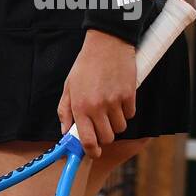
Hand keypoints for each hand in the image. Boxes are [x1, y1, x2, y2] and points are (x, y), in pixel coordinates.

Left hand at [56, 31, 136, 158]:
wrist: (107, 43)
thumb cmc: (86, 64)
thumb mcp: (69, 86)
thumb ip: (65, 110)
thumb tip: (65, 131)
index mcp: (80, 106)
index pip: (87, 140)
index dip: (91, 151)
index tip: (94, 152)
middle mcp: (97, 107)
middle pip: (107, 138)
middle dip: (104, 135)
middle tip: (100, 124)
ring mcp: (115, 102)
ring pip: (120, 128)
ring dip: (115, 122)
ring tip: (109, 106)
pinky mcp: (129, 96)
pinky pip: (130, 115)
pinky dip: (126, 111)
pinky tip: (119, 97)